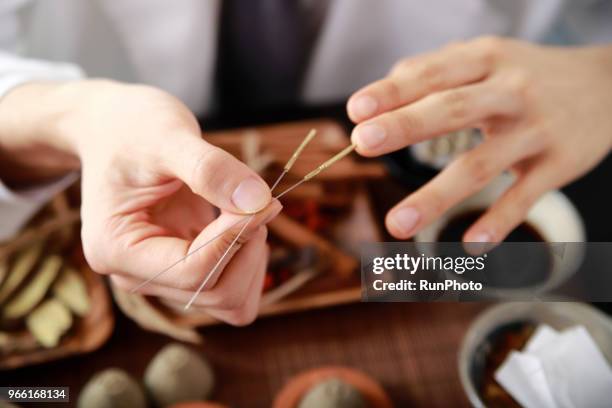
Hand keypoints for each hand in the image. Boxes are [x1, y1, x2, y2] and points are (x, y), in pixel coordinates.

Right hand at [0, 80, 279, 324]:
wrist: (116, 129)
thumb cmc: (133, 128)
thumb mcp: (169, 137)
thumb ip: (212, 170)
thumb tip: (259, 201)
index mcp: (116, 249)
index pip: (194, 271)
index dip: (237, 238)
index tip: (263, 200)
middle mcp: (136, 274)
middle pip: (216, 293)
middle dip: (247, 248)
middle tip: (258, 201)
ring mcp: (161, 275)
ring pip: (229, 301)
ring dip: (252, 260)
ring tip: (249, 212)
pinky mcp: (183, 268)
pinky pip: (230, 286)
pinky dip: (249, 261)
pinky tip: (245, 224)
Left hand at [347, 37, 611, 242]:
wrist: (608, 86)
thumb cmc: (529, 74)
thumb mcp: (487, 57)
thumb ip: (437, 68)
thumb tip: (385, 88)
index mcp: (486, 60)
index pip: (432, 74)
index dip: (392, 92)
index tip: (355, 112)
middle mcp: (511, 92)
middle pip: (453, 110)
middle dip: (405, 126)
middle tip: (363, 143)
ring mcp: (535, 131)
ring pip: (481, 165)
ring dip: (436, 196)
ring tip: (396, 224)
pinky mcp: (557, 165)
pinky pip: (523, 197)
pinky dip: (497, 222)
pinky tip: (469, 246)